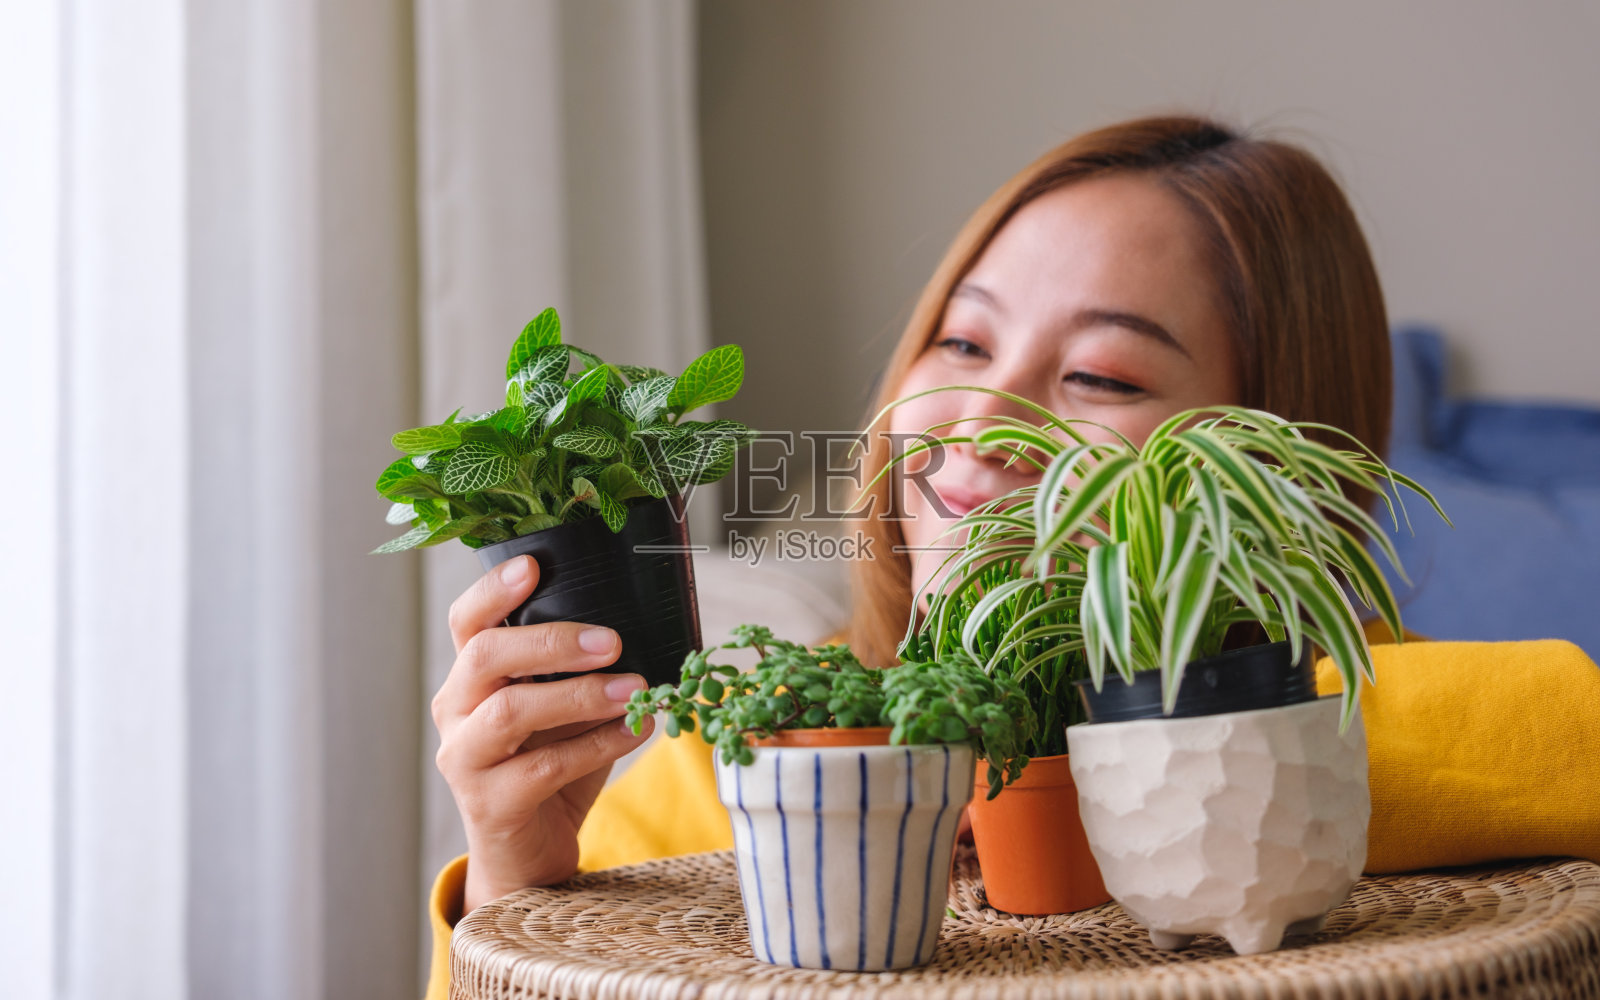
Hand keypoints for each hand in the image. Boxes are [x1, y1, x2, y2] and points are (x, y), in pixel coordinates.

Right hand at [432, 555, 653, 914]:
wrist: (531, 854)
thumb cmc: (550, 766)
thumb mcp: (562, 710)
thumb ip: (578, 672)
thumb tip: (641, 627)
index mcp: (469, 678)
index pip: (467, 622)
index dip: (493, 590)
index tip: (533, 565)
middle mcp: (455, 712)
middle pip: (485, 657)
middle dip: (551, 641)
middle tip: (612, 641)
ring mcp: (465, 759)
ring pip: (510, 712)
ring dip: (581, 695)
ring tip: (637, 688)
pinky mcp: (490, 804)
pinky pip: (544, 766)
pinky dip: (599, 744)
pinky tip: (636, 731)